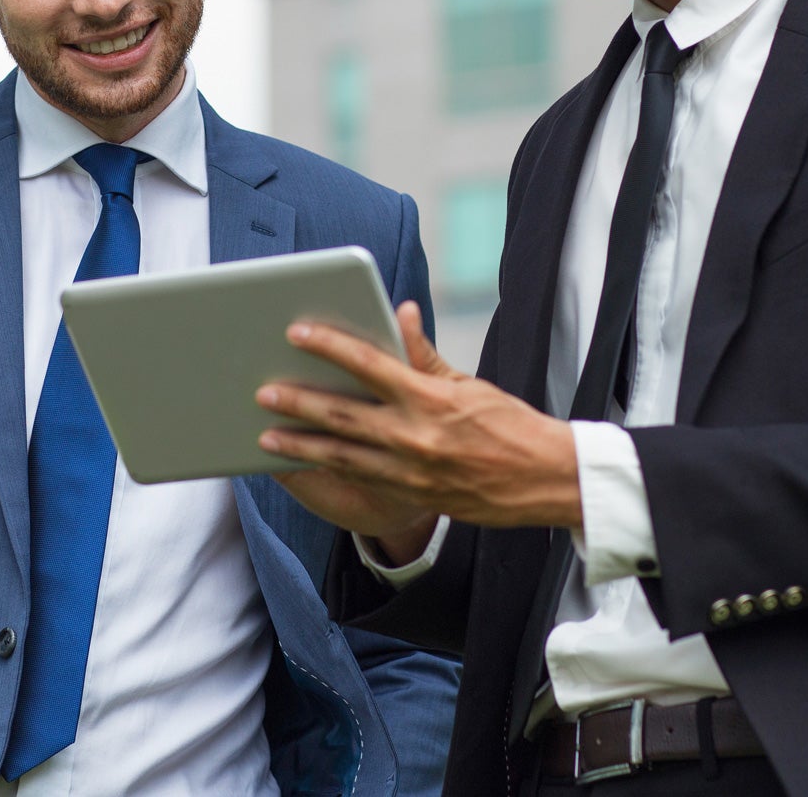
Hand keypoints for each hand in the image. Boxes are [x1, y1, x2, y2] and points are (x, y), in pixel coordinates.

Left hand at [258, 301, 581, 531]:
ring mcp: (411, 472)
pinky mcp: (413, 496)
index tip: (298, 331)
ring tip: (266, 436)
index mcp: (430, 399)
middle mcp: (416, 436)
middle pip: (343, 416)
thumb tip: (401, 311)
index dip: (330, 346)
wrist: (543, 480)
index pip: (370, 365)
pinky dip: (327, 470)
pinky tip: (301, 464)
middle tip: (263, 392)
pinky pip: (359, 480)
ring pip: (341, 456)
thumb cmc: (509, 425)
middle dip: (298, 403)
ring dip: (300, 445)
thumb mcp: (467, 384)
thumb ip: (424, 354)